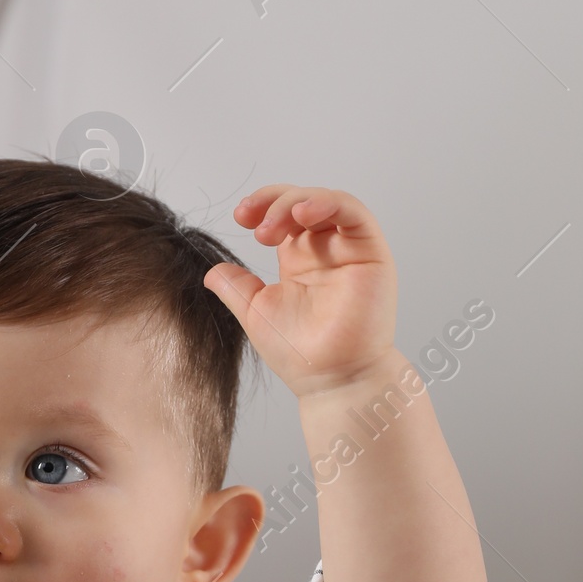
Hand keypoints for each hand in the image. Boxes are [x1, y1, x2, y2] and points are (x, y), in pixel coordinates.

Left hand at [203, 186, 397, 399]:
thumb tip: (211, 271)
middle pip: (302, 202)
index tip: (240, 217)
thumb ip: (236, 288)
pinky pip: (354, 213)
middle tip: (251, 223)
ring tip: (271, 226)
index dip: (262, 206)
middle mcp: (326, 250)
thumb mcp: (256, 313)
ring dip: (296, 202)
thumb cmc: (299, 353)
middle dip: (273, 203)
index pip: (284, 216)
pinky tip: (302, 213)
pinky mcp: (371, 252)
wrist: (330, 379)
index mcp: (300, 260)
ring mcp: (349, 249)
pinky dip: (327, 203)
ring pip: (327, 202)